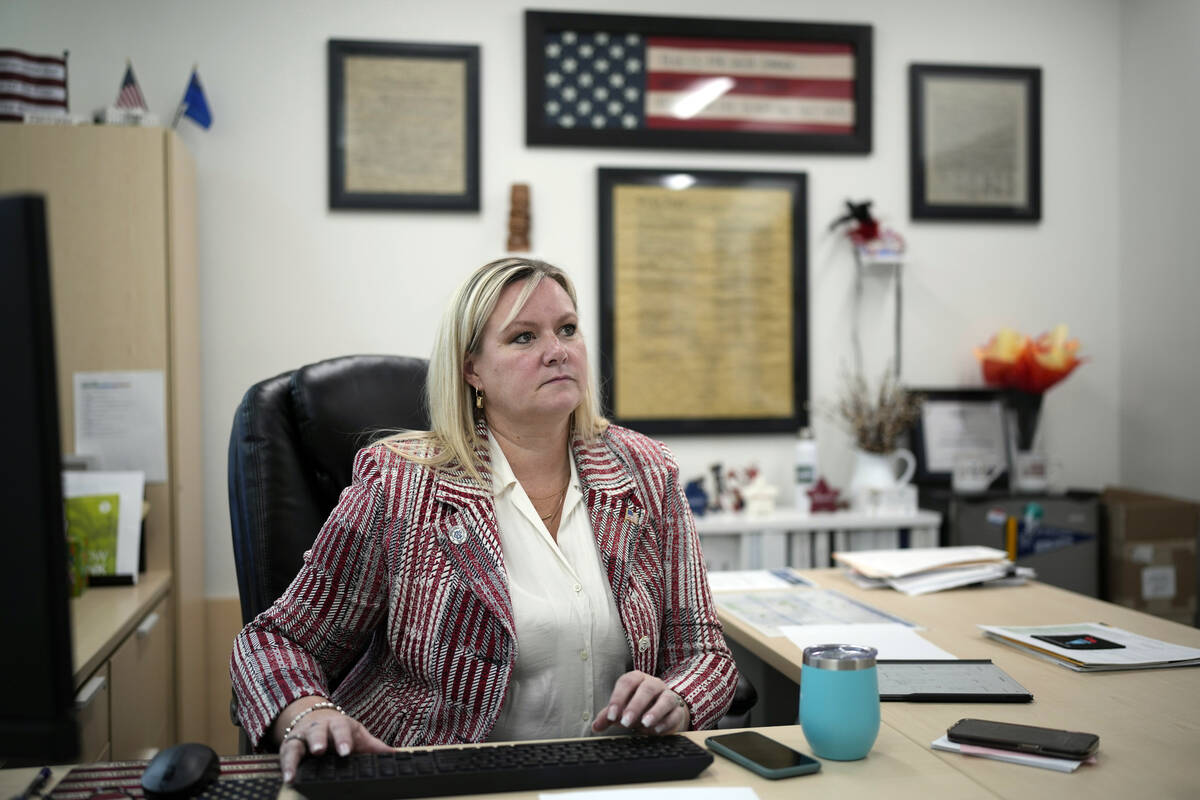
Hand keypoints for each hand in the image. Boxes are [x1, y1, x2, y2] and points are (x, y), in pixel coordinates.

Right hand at [274, 697, 392, 782]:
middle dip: (318, 740)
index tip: (346, 751)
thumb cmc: (341, 732)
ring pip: (297, 742)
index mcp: (339, 724)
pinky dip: (286, 766)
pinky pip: (286, 755)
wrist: (317, 718)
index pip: (342, 728)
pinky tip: (288, 778)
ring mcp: (302, 736)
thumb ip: (375, 748)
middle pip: (318, 731)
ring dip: (295, 756)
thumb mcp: (358, 736)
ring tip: (294, 772)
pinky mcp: (289, 746)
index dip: (343, 739)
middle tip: (319, 750)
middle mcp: (319, 728)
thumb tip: (398, 755)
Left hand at [591, 670, 689, 734]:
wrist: (662, 713)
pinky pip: (675, 713)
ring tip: (644, 723)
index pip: (627, 682)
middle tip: (625, 722)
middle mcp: (654, 684)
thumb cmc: (638, 708)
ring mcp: (668, 695)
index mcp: (637, 679)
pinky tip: (657, 730)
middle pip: (646, 689)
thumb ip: (608, 717)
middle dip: (635, 705)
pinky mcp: (678, 710)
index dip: (618, 698)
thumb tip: (595, 726)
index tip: (611, 715)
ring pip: (665, 699)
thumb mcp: (621, 710)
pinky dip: (666, 721)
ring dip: (655, 711)